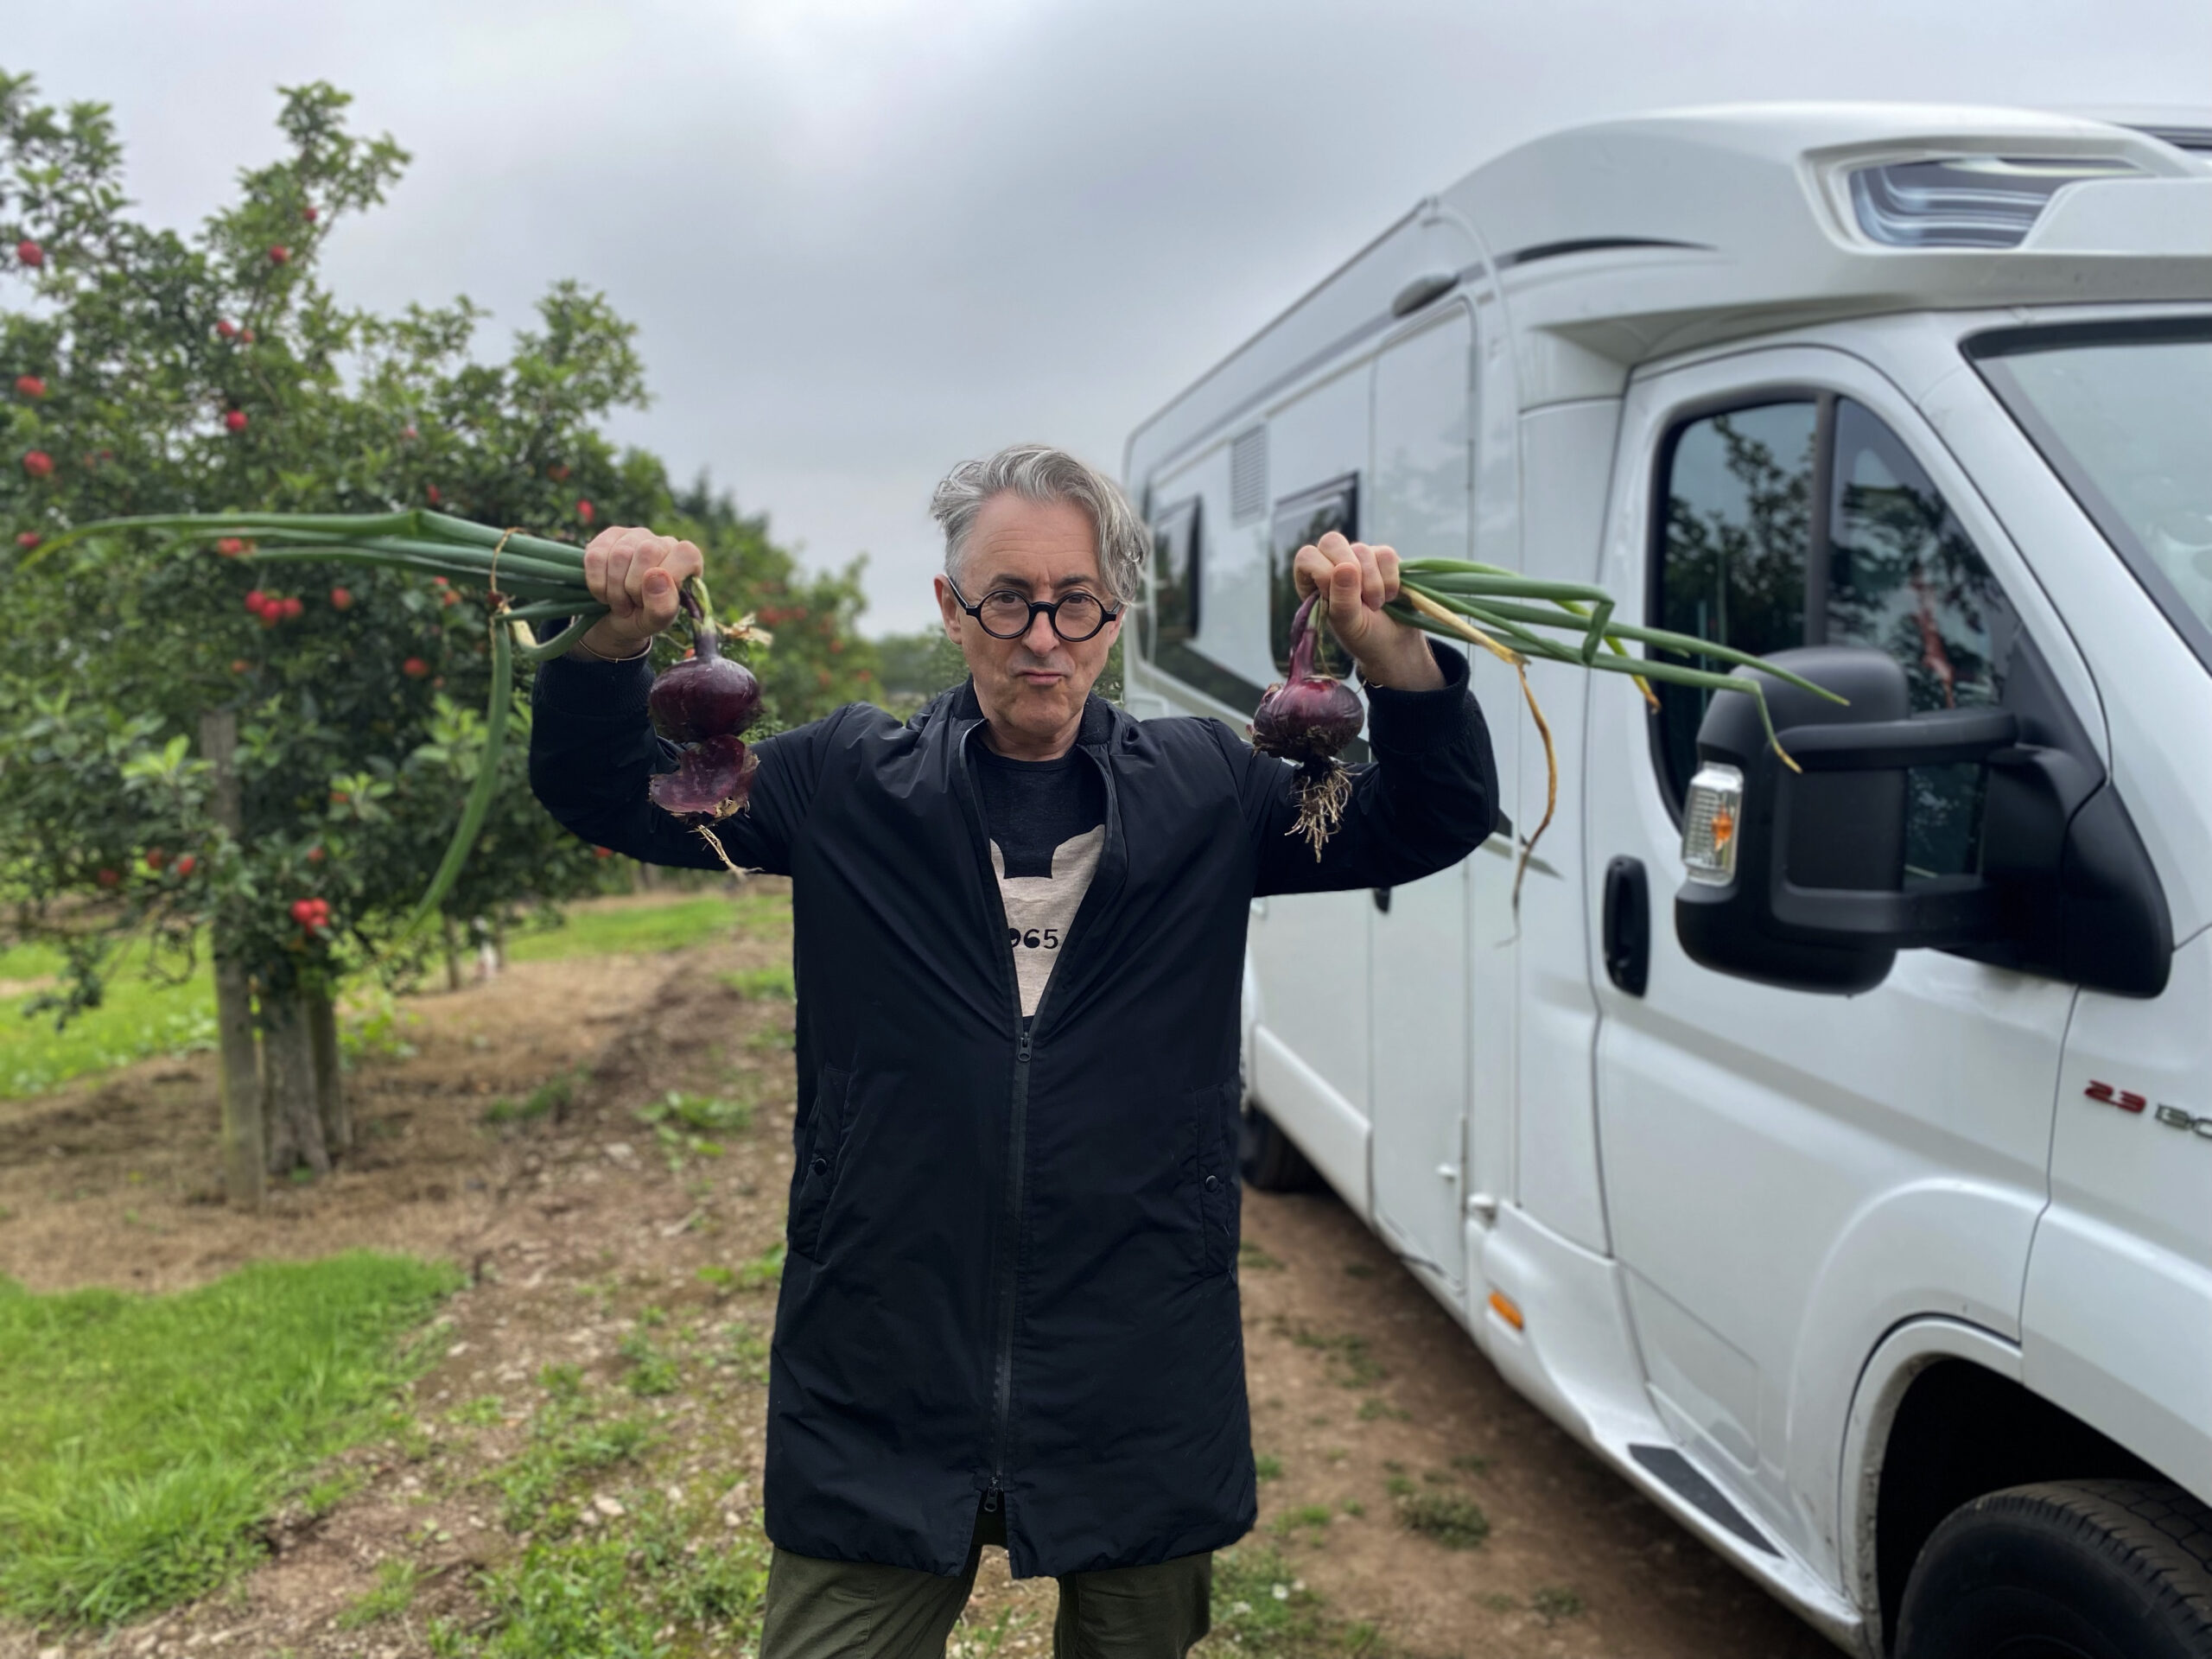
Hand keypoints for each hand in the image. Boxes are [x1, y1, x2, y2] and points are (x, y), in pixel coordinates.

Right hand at [572, 527, 703, 660]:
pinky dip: (597, 583)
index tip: (656, 598)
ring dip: (615, 589)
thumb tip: (655, 575)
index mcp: (686, 560)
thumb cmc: (643, 618)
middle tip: (634, 604)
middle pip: (648, 551)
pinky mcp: (607, 537)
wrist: (612, 620)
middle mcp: (662, 542)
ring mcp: (634, 536)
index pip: (686, 553)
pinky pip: (596, 556)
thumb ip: (663, 605)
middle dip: (635, 587)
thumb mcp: (657, 621)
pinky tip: (603, 592)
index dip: (668, 577)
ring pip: (620, 554)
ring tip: (620, 602)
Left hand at [1291, 532, 1442, 690]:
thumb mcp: (1348, 624)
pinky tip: (1390, 596)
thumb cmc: (1363, 637)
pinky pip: (1387, 555)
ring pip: (1363, 550)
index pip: (1307, 557)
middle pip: (1332, 541)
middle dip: (1350, 570)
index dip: (1323, 572)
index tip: (1336, 596)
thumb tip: (1345, 566)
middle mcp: (1333, 565)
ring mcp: (1359, 559)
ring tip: (1375, 605)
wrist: (1395, 643)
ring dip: (1373, 584)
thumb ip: (1342, 598)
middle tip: (1361, 598)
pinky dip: (1391, 579)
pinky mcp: (1384, 558)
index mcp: (1313, 581)